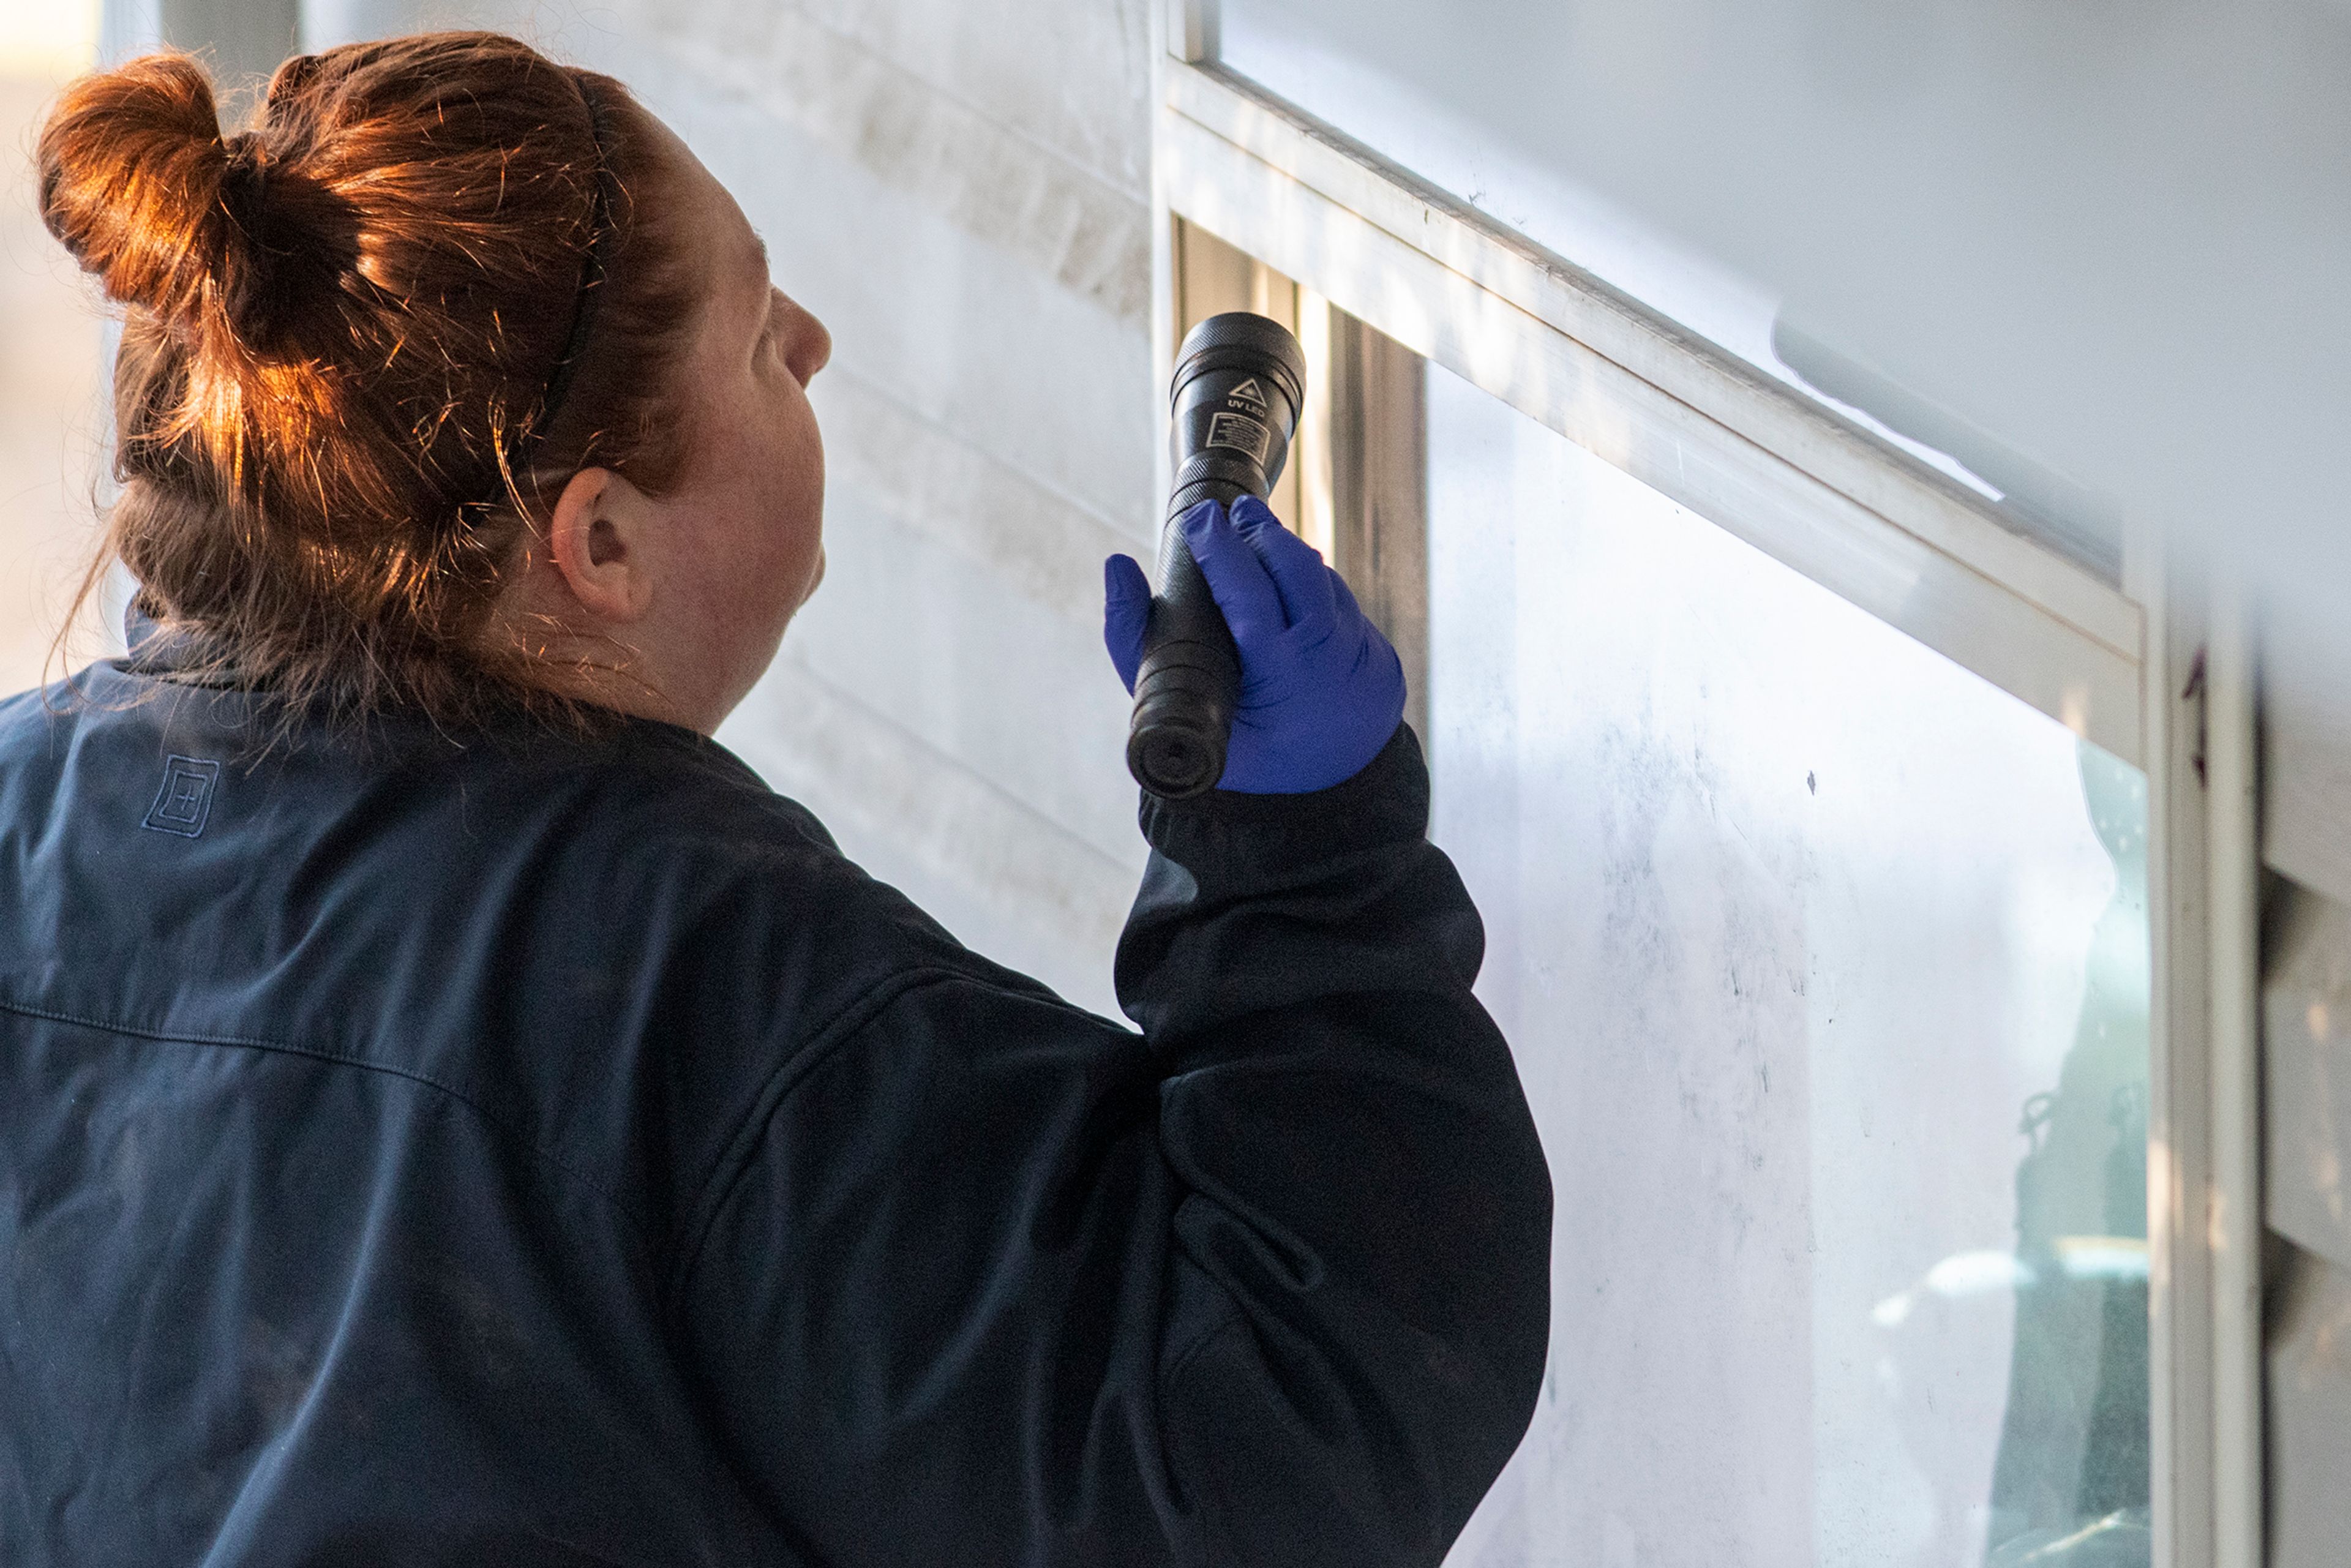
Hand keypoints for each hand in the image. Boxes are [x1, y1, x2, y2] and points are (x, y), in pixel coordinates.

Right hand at [1103, 496, 1405, 793]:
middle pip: (1297, 570)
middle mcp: (1328, 660)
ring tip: (1250, 532)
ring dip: (1284, 552)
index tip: (1198, 519)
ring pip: (1320, 580)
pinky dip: (1307, 581)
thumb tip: (1116, 568)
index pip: (1250, 594)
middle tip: (1228, 513)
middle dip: (1261, 533)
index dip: (1222, 549)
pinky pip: (1338, 599)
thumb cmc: (1236, 745)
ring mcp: (1359, 652)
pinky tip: (1281, 575)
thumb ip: (1133, 641)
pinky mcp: (1377, 649)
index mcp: (1282, 677)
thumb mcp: (1174, 709)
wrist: (1318, 787)